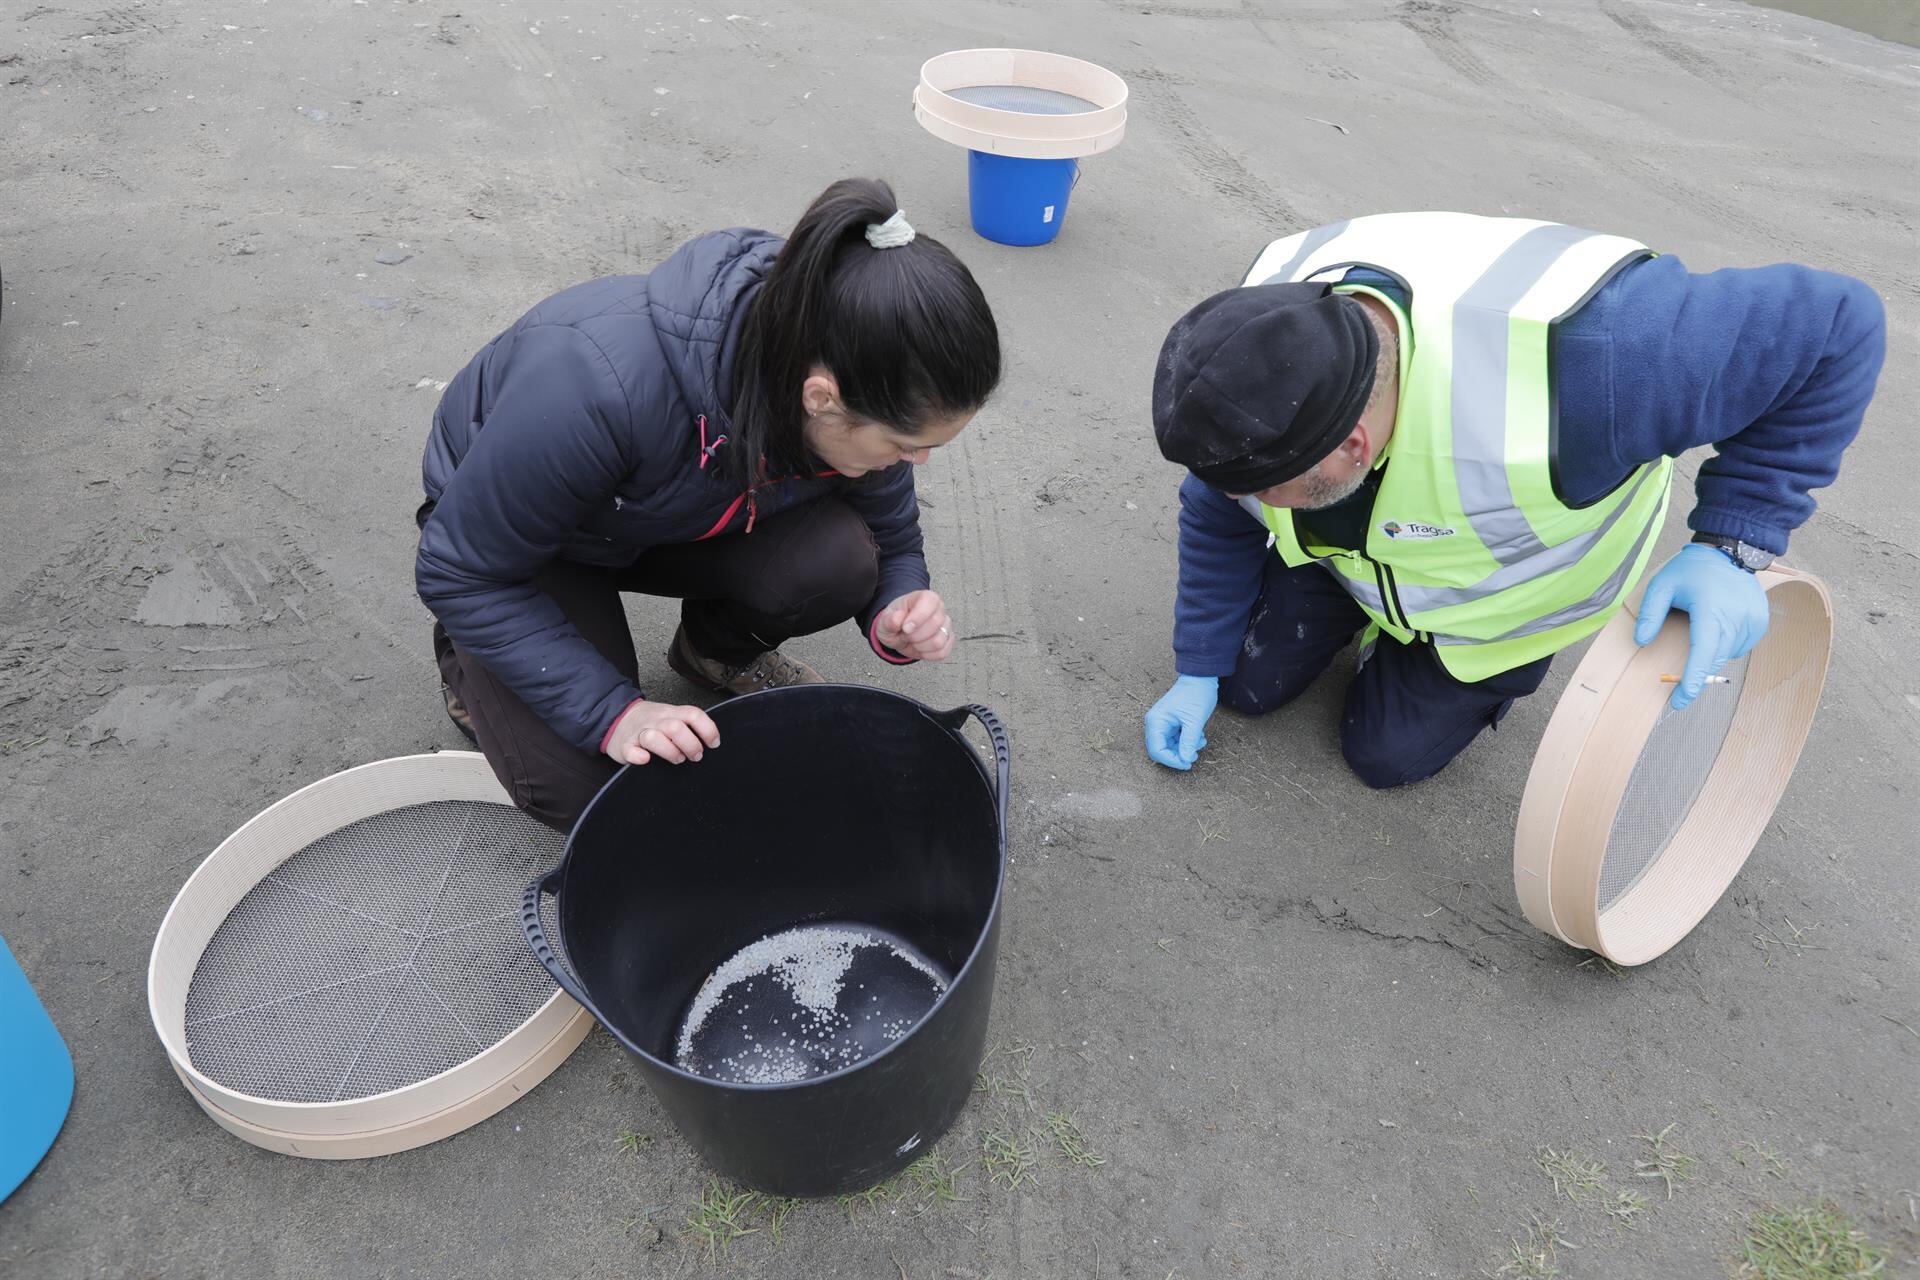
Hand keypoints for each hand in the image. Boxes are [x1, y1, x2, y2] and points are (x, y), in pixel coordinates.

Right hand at [603, 699, 721, 765]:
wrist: (616, 717)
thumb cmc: (651, 723)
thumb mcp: (671, 716)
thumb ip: (688, 725)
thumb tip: (712, 742)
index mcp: (671, 713)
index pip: (693, 714)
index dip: (708, 729)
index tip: (713, 744)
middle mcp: (656, 720)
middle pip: (676, 727)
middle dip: (691, 745)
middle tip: (695, 756)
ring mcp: (639, 732)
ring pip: (654, 737)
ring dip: (670, 751)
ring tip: (676, 759)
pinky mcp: (624, 745)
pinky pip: (630, 750)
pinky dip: (638, 756)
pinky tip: (645, 759)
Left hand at [875, 590, 954, 661]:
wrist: (899, 634)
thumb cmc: (895, 621)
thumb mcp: (884, 620)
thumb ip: (889, 619)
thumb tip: (896, 618)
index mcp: (925, 598)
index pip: (930, 602)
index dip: (918, 617)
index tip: (905, 628)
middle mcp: (939, 609)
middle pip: (936, 623)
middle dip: (915, 635)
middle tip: (905, 634)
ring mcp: (946, 626)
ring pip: (939, 641)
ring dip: (920, 646)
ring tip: (912, 641)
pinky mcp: (948, 641)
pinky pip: (942, 653)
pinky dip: (927, 654)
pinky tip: (920, 648)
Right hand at [1144, 674, 1218, 770]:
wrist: (1201, 679)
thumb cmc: (1195, 695)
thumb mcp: (1194, 721)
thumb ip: (1189, 742)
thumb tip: (1185, 760)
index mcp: (1156, 721)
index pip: (1157, 750)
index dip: (1171, 760)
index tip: (1187, 763)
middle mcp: (1155, 723)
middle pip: (1161, 750)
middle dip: (1178, 755)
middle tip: (1194, 755)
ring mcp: (1163, 724)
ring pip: (1170, 747)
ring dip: (1185, 749)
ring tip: (1200, 741)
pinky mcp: (1171, 724)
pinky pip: (1176, 741)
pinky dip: (1187, 743)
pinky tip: (1199, 737)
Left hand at [1633, 544, 1769, 710]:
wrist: (1730, 551)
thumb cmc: (1692, 570)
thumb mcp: (1661, 585)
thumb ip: (1650, 614)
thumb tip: (1641, 642)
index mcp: (1711, 609)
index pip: (1702, 653)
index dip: (1692, 679)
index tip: (1680, 700)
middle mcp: (1736, 617)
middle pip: (1714, 659)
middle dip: (1696, 674)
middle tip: (1678, 686)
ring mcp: (1752, 620)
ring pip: (1726, 654)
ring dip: (1711, 653)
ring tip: (1702, 626)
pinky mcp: (1761, 622)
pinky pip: (1740, 647)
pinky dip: (1726, 644)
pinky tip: (1718, 626)